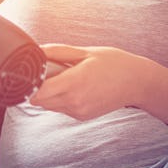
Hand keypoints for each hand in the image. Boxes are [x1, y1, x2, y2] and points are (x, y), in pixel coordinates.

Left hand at [30, 44, 145, 119]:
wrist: (138, 82)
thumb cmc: (113, 63)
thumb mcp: (85, 52)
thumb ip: (57, 52)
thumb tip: (36, 50)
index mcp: (74, 82)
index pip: (38, 92)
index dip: (29, 84)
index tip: (29, 74)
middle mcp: (75, 100)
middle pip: (39, 100)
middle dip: (37, 88)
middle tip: (49, 73)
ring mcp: (78, 111)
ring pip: (48, 106)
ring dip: (49, 94)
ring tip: (65, 79)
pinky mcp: (81, 116)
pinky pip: (61, 109)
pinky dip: (60, 99)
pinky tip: (74, 88)